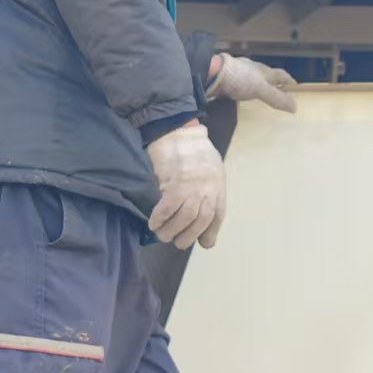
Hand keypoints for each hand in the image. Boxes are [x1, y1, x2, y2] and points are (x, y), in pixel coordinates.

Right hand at [146, 121, 226, 249]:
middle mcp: (208, 189)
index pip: (218, 215)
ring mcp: (192, 188)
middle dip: (189, 236)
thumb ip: (208, 188)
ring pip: (184, 219)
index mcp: (218, 185)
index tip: (204, 242)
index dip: (211, 232)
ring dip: (172, 231)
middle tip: (178, 242)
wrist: (178, 130)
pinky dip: (159, 219)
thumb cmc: (192, 147)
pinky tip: (153, 223)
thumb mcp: (210, 167)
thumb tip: (201, 210)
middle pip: (201, 221)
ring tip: (163, 235)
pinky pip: (167, 209)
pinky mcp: (174, 185)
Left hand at [208, 55, 298, 113]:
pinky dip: (244, 91)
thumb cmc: (239, 79)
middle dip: (274, 83)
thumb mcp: (261, 89)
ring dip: (259, 87)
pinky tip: (242, 97)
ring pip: (253, 80)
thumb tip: (295, 108)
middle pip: (267, 76)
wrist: (212, 74)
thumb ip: (277, 98)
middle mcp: (252, 70)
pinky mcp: (227, 80)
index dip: (289, 80)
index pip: (281, 74)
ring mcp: (239, 74)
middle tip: (279, 93)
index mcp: (263, 70)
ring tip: (262, 97)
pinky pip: (240, 86)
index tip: (295, 87)